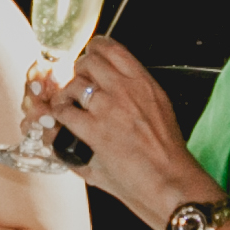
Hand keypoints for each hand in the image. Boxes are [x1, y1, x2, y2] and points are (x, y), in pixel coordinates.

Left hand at [38, 38, 214, 229]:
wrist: (171, 181)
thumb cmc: (167, 154)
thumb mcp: (160, 110)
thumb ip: (137, 94)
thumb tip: (112, 88)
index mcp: (144, 82)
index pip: (112, 48)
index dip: (94, 51)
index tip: (89, 58)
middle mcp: (126, 89)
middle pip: (88, 62)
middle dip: (78, 73)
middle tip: (77, 88)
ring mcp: (109, 108)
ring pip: (73, 84)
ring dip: (65, 95)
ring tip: (67, 108)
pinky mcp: (94, 131)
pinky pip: (63, 112)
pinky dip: (58, 117)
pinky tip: (63, 126)